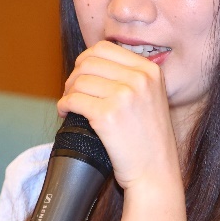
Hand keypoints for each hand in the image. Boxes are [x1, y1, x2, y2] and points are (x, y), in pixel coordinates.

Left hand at [58, 41, 179, 191]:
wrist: (156, 172)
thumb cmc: (149, 140)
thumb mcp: (151, 97)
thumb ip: (130, 77)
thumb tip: (91, 63)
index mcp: (150, 70)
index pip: (105, 48)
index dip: (86, 60)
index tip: (81, 75)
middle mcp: (139, 79)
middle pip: (89, 61)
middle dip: (74, 75)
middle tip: (72, 92)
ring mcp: (124, 96)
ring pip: (79, 80)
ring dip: (67, 92)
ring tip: (69, 105)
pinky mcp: (107, 115)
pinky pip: (73, 100)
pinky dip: (63, 106)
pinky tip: (65, 113)